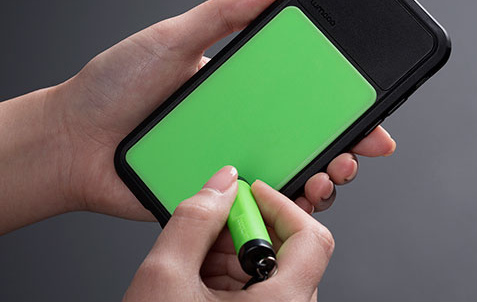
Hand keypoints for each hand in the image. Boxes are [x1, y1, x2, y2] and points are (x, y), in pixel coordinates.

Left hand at [49, 0, 396, 218]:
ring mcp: (222, 162)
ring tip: (330, 174)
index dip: (335, 99)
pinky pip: (249, 206)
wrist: (69, 142)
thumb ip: (223, 13)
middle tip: (359, 148)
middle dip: (341, 144)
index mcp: (232, 88)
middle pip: (299, 136)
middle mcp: (233, 126)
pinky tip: (290, 200)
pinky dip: (277, 208)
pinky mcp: (207, 197)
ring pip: (284, 175)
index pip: (296, 91)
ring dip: (319, 177)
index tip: (367, 105)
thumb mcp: (171, 38)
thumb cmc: (111, 88)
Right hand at [124, 166, 332, 300]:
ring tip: (196, 261)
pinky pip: (260, 290)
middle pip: (290, 252)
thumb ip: (193, 220)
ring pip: (272, 271)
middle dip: (246, 230)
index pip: (311, 238)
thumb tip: (219, 185)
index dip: (279, 205)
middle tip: (210, 228)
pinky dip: (230, 275)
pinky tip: (199, 279)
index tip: (248, 194)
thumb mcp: (165, 276)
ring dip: (234, 253)